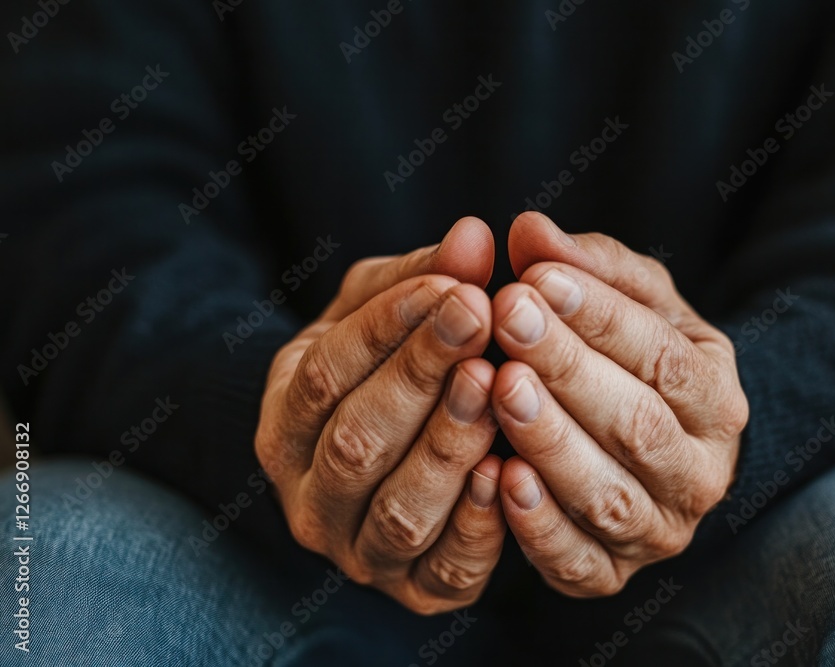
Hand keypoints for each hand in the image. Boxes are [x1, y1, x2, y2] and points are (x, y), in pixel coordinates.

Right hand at [255, 218, 506, 614]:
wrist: (390, 453)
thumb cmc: (383, 367)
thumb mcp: (389, 310)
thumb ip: (426, 276)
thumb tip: (474, 235)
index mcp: (285, 420)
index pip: (326, 374)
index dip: (391, 329)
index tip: (456, 287)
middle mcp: (309, 495)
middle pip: (358, 441)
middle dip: (422, 377)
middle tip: (482, 323)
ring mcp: (358, 550)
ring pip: (399, 509)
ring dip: (450, 446)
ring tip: (497, 387)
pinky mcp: (414, 590)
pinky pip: (446, 570)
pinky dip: (479, 526)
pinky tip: (510, 470)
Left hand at [490, 212, 748, 596]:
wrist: (649, 448)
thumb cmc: (633, 360)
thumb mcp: (628, 302)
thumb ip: (588, 266)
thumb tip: (530, 229)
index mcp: (717, 397)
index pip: (664, 356)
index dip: (600, 316)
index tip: (535, 276)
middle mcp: (701, 472)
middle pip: (638, 424)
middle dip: (568, 368)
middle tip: (507, 319)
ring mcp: (660, 531)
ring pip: (609, 495)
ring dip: (550, 441)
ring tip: (499, 389)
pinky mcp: (610, 575)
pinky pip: (576, 563)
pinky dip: (536, 527)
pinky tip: (497, 478)